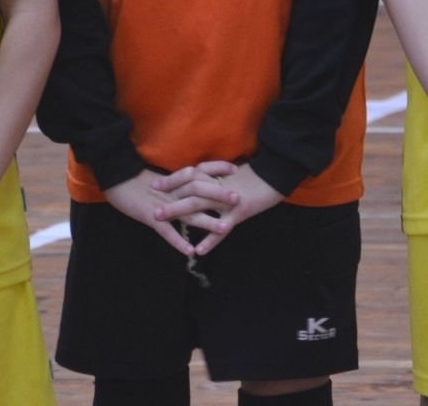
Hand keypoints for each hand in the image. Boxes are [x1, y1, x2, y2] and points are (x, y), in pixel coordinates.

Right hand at [102, 168, 234, 256]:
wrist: (114, 180)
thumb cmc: (134, 179)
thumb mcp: (159, 178)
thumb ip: (175, 181)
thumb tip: (191, 180)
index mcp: (174, 179)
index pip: (199, 170)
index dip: (217, 168)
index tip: (234, 168)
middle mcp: (171, 191)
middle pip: (199, 191)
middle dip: (219, 195)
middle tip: (238, 199)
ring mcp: (162, 205)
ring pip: (188, 213)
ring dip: (207, 222)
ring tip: (224, 229)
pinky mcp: (150, 217)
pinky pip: (167, 232)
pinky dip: (178, 241)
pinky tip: (190, 251)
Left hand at [153, 163, 283, 257]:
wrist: (275, 176)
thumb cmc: (255, 175)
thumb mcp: (232, 175)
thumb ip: (215, 178)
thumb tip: (198, 179)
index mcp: (216, 176)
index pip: (189, 176)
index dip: (172, 180)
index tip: (155, 185)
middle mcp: (218, 187)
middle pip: (188, 191)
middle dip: (169, 199)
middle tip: (152, 207)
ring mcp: (228, 200)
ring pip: (199, 207)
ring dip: (180, 215)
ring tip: (163, 223)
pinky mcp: (239, 212)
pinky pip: (222, 229)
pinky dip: (210, 240)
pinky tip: (199, 251)